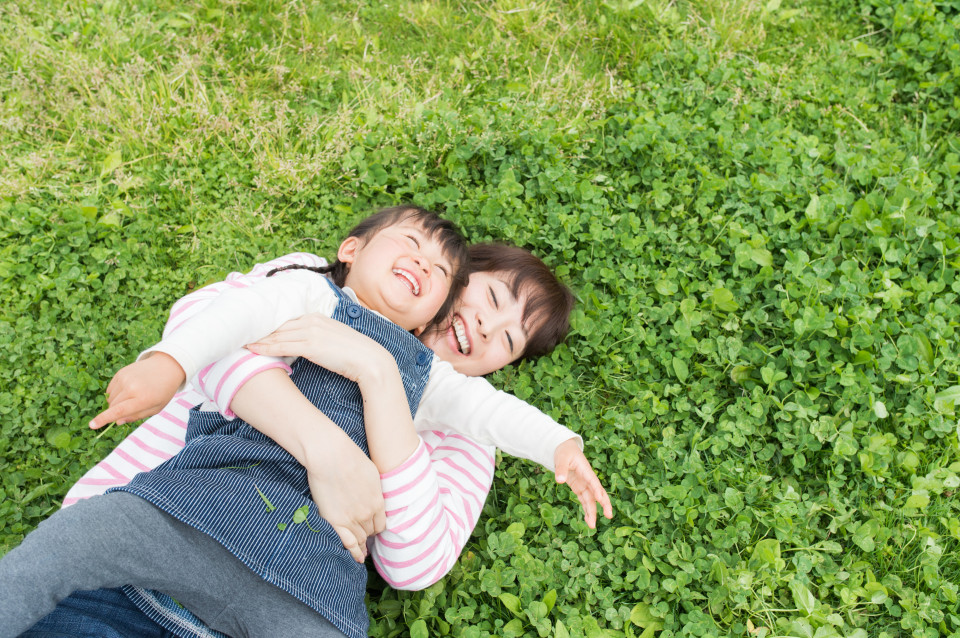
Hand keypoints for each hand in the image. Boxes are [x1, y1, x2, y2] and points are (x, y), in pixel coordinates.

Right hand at [89, 353, 185, 428]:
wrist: (167, 366)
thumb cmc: (163, 391)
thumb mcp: (156, 408)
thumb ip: (136, 416)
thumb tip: (117, 422)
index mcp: (143, 399)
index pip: (118, 411)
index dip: (103, 419)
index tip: (92, 425)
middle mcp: (132, 388)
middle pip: (112, 406)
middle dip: (116, 411)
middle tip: (130, 408)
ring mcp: (125, 379)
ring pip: (110, 398)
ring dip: (116, 402)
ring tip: (132, 397)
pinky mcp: (121, 373)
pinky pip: (110, 389)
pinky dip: (116, 393)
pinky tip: (128, 390)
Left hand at [247, 314, 393, 385]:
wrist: (369, 360)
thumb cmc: (353, 354)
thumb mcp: (333, 340)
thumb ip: (318, 338)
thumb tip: (307, 345)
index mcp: (317, 317)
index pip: (286, 320)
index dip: (268, 325)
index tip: (253, 329)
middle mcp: (312, 321)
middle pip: (278, 326)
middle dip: (258, 329)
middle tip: (239, 332)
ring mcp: (310, 332)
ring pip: (276, 335)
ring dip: (257, 338)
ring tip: (239, 340)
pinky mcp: (310, 345)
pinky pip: (281, 345)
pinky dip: (264, 347)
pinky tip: (252, 349)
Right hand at [305, 439, 385, 561]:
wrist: (331, 457)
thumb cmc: (350, 458)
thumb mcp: (372, 474)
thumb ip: (374, 490)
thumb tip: (374, 497)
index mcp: (378, 501)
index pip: (381, 524)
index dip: (376, 527)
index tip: (373, 529)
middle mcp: (367, 513)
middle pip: (370, 532)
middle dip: (368, 535)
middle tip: (366, 540)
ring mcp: (351, 519)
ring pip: (360, 539)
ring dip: (361, 546)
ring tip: (362, 554)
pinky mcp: (335, 521)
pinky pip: (347, 542)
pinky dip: (354, 552)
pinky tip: (358, 558)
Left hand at [554, 438, 612, 528]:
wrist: (564, 449)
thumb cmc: (565, 452)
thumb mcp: (561, 458)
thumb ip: (561, 469)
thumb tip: (560, 480)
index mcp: (585, 470)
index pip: (593, 482)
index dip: (597, 491)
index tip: (601, 501)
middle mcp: (587, 479)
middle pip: (598, 493)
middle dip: (604, 504)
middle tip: (609, 516)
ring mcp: (584, 484)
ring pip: (591, 500)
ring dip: (592, 512)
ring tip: (592, 526)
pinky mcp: (579, 488)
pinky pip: (584, 500)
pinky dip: (586, 510)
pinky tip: (588, 521)